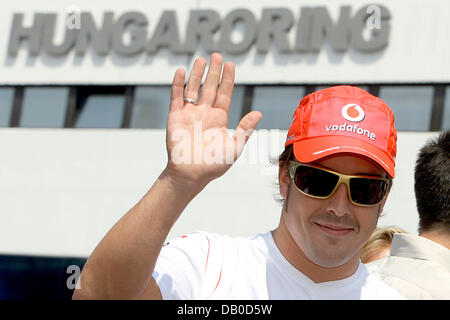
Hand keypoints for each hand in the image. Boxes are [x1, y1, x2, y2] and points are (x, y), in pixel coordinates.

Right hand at [164, 53, 261, 187]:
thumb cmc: (214, 165)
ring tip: (202, 59)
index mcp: (219, 119)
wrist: (191, 175)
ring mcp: (189, 114)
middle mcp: (205, 114)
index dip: (227, 80)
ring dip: (197, 74)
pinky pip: (176, 97)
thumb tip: (259, 112)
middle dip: (214, 72)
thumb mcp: (234, 147)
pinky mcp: (175, 117)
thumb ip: (245, 129)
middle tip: (217, 55)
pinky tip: (181, 71)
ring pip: (193, 89)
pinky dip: (177, 84)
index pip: (224, 94)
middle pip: (210, 88)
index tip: (230, 65)